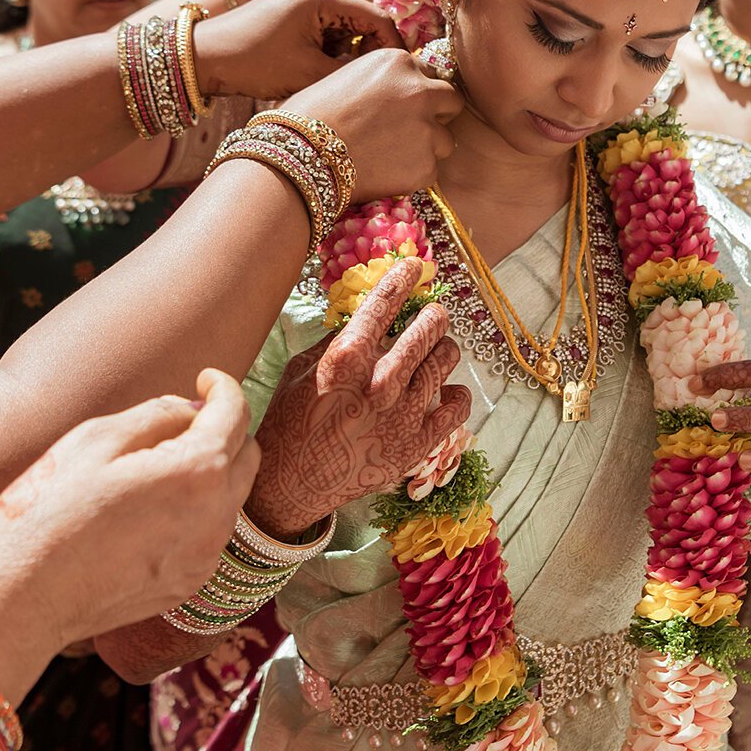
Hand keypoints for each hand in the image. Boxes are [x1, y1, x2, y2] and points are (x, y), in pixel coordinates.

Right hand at [0, 371, 261, 663]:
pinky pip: (208, 534)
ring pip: (229, 497)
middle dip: (223, 430)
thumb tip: (193, 409)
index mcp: (197, 473)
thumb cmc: (48, 511)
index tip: (204, 379)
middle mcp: (216, 518)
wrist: (21, 599)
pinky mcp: (188, 584)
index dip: (223, 387)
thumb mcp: (96, 440)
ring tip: (154, 468)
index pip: (236, 414)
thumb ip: (158, 414)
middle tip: (180, 421)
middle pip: (246, 456)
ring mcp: (205, 557)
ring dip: (208, 473)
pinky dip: (194, 512)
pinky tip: (147, 512)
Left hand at [193, 0, 406, 97]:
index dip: (392, 47)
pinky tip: (315, 72)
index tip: (400, 74)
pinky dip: (327, 52)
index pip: (377, 18)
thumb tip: (385, 77)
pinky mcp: (292, 12)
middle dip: (367, 53)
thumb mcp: (308, 73)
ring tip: (332, 79)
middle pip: (362, 21)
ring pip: (344, 29)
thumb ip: (351, 73)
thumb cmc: (252, 62)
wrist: (202, 57)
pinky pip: (325, 30)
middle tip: (368, 83)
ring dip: (345, 55)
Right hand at [245, 260, 471, 534]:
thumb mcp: (304, 369)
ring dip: (442, 350)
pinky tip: (443, 392)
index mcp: (347, 358)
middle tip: (432, 316)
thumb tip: (368, 312)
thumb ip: (338, 338)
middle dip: (433, 316)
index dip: (403, 278)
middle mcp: (380, 382)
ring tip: (434, 353)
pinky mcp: (418, 444)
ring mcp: (403, 414)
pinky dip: (455, 394)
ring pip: (447, 360)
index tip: (414, 267)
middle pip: (430, 328)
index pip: (386, 302)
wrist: (292, 484)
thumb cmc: (292, 421)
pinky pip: (458, 405)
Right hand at [282, 46, 459, 200]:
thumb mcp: (341, 77)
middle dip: (436, 114)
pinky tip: (383, 174)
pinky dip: (412, 174)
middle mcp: (420, 91)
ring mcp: (426, 130)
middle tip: (411, 129)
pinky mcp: (425, 166)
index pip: (426, 74)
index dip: (414, 91)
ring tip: (391, 156)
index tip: (399, 106)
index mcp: (397, 61)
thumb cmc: (305, 116)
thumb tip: (388, 89)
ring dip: (426, 147)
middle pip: (450, 101)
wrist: (298, 157)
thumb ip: (377, 80)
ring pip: (444, 140)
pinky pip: (430, 171)